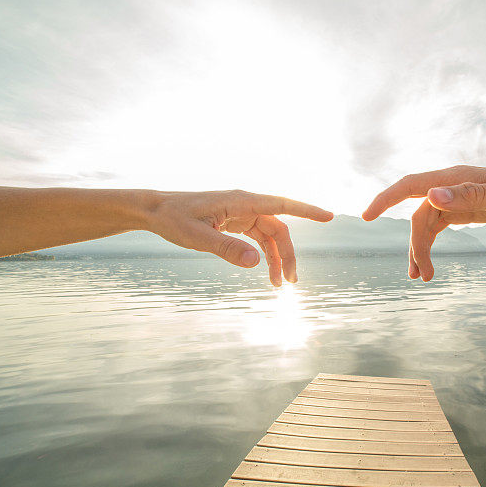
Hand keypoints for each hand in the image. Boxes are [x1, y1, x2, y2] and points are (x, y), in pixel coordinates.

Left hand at [147, 190, 332, 285]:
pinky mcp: (235, 222)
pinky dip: (264, 255)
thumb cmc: (174, 219)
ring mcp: (241, 214)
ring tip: (279, 285)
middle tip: (291, 283)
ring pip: (270, 236)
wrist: (155, 211)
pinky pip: (258, 238)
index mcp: (240, 201)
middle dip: (288, 255)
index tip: (329, 216)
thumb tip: (257, 263)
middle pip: (279, 229)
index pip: (282, 205)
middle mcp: (245, 205)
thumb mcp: (197, 237)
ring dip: (277, 259)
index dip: (307, 211)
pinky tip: (265, 272)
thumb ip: (226, 249)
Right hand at [362, 165, 485, 280]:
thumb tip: (431, 195)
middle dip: (415, 245)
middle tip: (420, 275)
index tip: (366, 216)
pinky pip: (435, 228)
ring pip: (424, 225)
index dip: (385, 200)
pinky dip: (428, 245)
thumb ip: (468, 196)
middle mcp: (447, 186)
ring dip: (420, 250)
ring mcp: (452, 198)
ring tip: (421, 277)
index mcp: (452, 179)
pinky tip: (426, 263)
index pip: (409, 186)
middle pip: (418, 216)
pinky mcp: (459, 210)